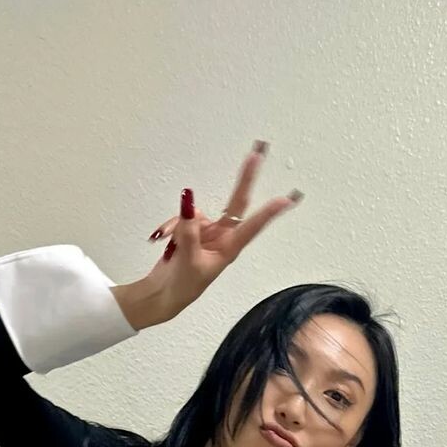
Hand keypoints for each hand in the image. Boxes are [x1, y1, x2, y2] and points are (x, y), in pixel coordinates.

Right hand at [140, 141, 301, 320]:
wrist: (164, 294)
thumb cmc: (184, 284)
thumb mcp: (188, 259)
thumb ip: (189, 230)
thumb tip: (188, 200)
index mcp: (229, 248)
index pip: (251, 225)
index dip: (268, 212)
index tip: (286, 199)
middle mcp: (222, 236)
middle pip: (236, 202)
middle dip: (246, 178)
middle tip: (258, 152)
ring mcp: (207, 231)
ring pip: (194, 214)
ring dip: (179, 226)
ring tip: (171, 247)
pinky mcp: (191, 229)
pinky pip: (181, 218)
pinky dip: (170, 227)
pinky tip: (161, 240)